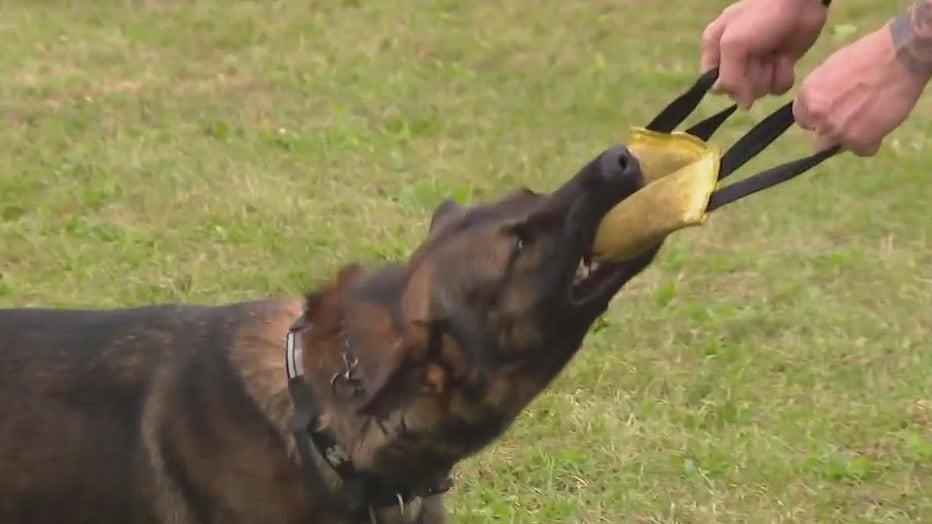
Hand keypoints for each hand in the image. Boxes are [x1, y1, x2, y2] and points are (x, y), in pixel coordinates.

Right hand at [701, 0, 828, 108]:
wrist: (799, 2)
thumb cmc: (761, 16)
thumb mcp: (734, 44)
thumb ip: (729, 77)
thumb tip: (742, 106)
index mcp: (715, 49)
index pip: (714, 83)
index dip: (728, 83)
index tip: (740, 70)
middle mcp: (733, 59)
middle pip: (737, 90)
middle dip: (751, 78)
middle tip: (760, 57)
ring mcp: (757, 63)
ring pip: (758, 91)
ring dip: (769, 76)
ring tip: (775, 55)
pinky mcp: (778, 66)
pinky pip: (777, 88)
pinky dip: (783, 75)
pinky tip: (786, 58)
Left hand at [793, 25, 931, 156]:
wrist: (900, 56)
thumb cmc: (869, 55)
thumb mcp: (832, 68)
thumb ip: (821, 92)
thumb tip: (818, 106)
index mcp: (807, 96)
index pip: (804, 119)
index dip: (820, 117)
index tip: (835, 111)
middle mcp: (817, 115)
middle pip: (819, 137)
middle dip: (834, 131)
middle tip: (854, 117)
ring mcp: (836, 130)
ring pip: (837, 147)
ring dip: (851, 138)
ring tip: (870, 118)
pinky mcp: (858, 141)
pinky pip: (863, 150)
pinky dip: (873, 141)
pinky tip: (882, 122)